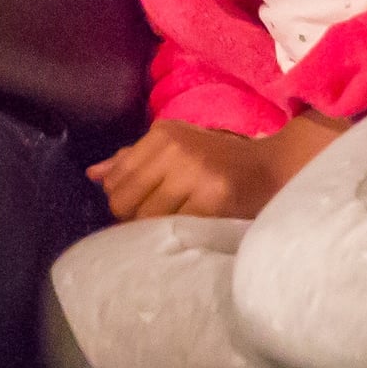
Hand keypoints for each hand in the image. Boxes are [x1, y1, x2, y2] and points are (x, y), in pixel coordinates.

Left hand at [88, 115, 337, 221]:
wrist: (272, 169)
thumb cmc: (217, 160)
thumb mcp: (175, 148)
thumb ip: (133, 160)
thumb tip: (94, 175)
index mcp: (162, 134)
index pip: (117, 179)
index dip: (121, 200)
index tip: (138, 207)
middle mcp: (175, 149)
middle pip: (126, 201)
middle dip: (133, 218)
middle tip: (153, 222)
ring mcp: (195, 173)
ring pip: (149, 218)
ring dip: (155, 229)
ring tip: (173, 225)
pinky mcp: (215, 198)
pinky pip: (179, 226)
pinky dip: (179, 233)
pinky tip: (190, 229)